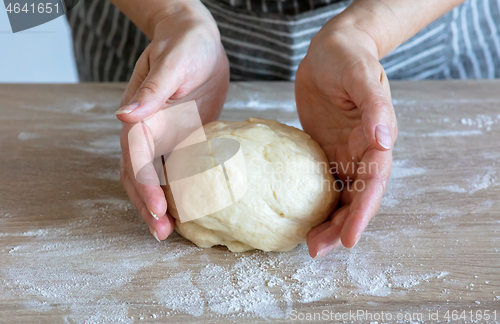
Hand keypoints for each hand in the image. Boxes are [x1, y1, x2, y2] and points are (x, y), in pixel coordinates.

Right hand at [116, 8, 228, 240]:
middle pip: (138, 176)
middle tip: (162, 233)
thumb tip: (123, 116)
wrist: (198, 40)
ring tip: (169, 230)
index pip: (136, 159)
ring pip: (154, 177)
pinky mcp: (182, 138)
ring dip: (158, 204)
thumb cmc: (184, 45)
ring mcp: (163, 137)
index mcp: (141, 116)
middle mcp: (147, 131)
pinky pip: (176, 168)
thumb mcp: (171, 64)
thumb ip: (151, 92)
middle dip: (147, 206)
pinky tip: (189, 207)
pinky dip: (178, 189)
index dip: (145, 186)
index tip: (158, 209)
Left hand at [295, 18, 396, 257]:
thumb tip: (383, 138)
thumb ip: (374, 105)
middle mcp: (361, 153)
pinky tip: (299, 218)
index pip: (373, 184)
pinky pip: (319, 182)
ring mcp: (342, 154)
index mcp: (375, 140)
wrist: (329, 51)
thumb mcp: (362, 76)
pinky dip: (313, 203)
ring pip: (338, 197)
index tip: (348, 238)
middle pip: (356, 199)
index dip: (362, 212)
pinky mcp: (322, 151)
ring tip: (309, 245)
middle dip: (341, 227)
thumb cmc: (348, 59)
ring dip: (327, 222)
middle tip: (317, 250)